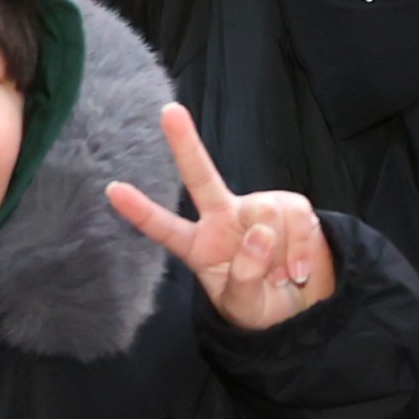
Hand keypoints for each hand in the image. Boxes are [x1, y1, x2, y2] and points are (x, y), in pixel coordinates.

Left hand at [106, 103, 333, 328]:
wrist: (305, 306)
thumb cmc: (262, 306)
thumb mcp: (244, 306)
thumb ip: (244, 276)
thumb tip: (261, 232)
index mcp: (201, 247)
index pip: (166, 229)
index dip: (141, 212)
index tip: (113, 190)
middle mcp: (225, 219)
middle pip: (202, 178)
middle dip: (185, 143)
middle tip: (168, 111)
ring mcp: (258, 210)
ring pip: (266, 219)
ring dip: (279, 258)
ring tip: (281, 277)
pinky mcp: (292, 207)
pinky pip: (297, 221)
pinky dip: (302, 252)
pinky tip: (299, 270)